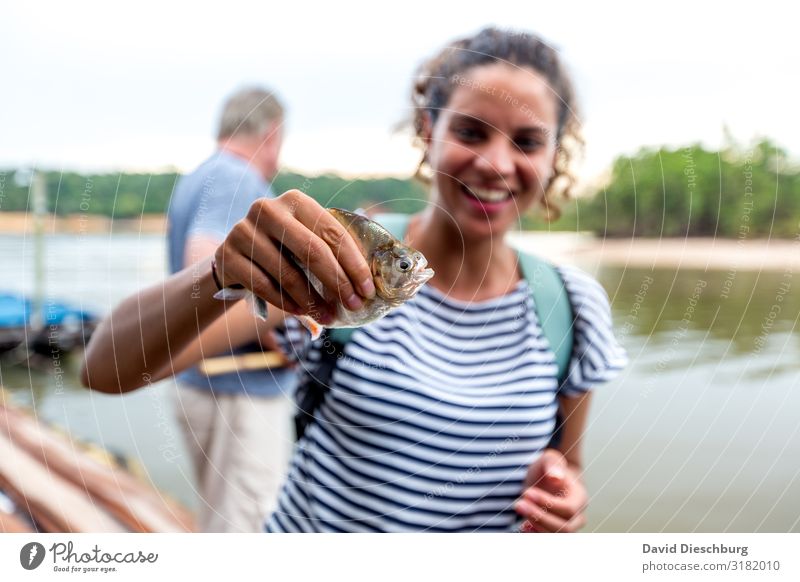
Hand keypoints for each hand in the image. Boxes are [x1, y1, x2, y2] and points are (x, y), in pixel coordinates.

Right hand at [214, 190, 375, 321]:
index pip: (332, 232)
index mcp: (296, 201)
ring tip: (327, 316)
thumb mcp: (306, 241)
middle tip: (353, 305)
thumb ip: (332, 251)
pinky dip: (286, 302)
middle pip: (312, 250)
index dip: (354, 264)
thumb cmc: (283, 251)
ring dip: (312, 300)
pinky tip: (301, 312)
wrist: (235, 257)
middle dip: (338, 282)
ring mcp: (243, 231)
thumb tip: (370, 282)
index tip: (367, 290)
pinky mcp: (227, 255)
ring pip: (287, 272)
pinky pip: (263, 286)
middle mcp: (268, 209)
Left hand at [515, 448, 587, 532]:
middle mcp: (578, 517)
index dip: (548, 504)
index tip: (528, 493)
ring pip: (555, 536)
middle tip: (518, 504)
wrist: (546, 481)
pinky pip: (546, 540)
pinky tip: (523, 525)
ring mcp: (567, 527)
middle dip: (540, 517)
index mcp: (580, 497)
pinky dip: (534, 535)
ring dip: (536, 527)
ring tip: (519, 510)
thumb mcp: (548, 459)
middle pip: (564, 527)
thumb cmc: (548, 469)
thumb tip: (555, 477)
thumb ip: (552, 463)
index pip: (568, 508)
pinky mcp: (554, 533)